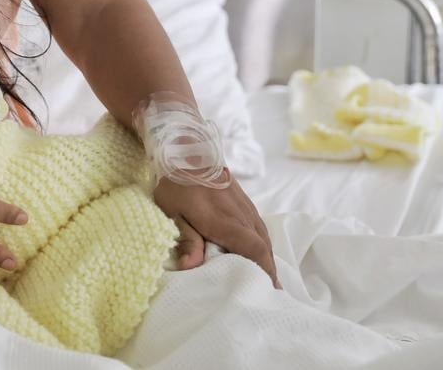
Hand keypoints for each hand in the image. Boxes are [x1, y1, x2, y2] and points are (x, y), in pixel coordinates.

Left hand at [153, 174, 279, 287]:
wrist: (187, 151)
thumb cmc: (176, 183)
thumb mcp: (172, 211)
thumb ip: (186, 238)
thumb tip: (191, 267)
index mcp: (224, 220)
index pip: (254, 248)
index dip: (264, 269)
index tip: (270, 288)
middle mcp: (240, 214)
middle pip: (263, 246)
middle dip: (267, 270)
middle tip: (267, 291)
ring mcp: (245, 207)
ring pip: (263, 236)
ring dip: (265, 257)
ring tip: (263, 277)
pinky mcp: (244, 201)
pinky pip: (259, 226)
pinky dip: (261, 243)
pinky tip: (255, 252)